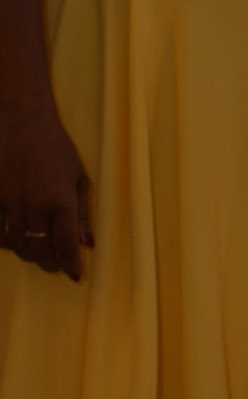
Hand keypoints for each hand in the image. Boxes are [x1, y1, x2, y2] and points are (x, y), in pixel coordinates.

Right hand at [0, 106, 91, 280]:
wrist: (19, 123)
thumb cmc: (55, 149)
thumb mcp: (79, 179)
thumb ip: (82, 213)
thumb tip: (88, 243)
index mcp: (61, 202)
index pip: (66, 246)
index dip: (70, 266)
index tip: (75, 275)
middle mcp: (34, 207)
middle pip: (40, 251)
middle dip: (50, 264)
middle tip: (56, 266)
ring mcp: (8, 203)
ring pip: (16, 244)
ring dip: (29, 254)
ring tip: (38, 253)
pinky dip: (5, 242)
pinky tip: (14, 240)